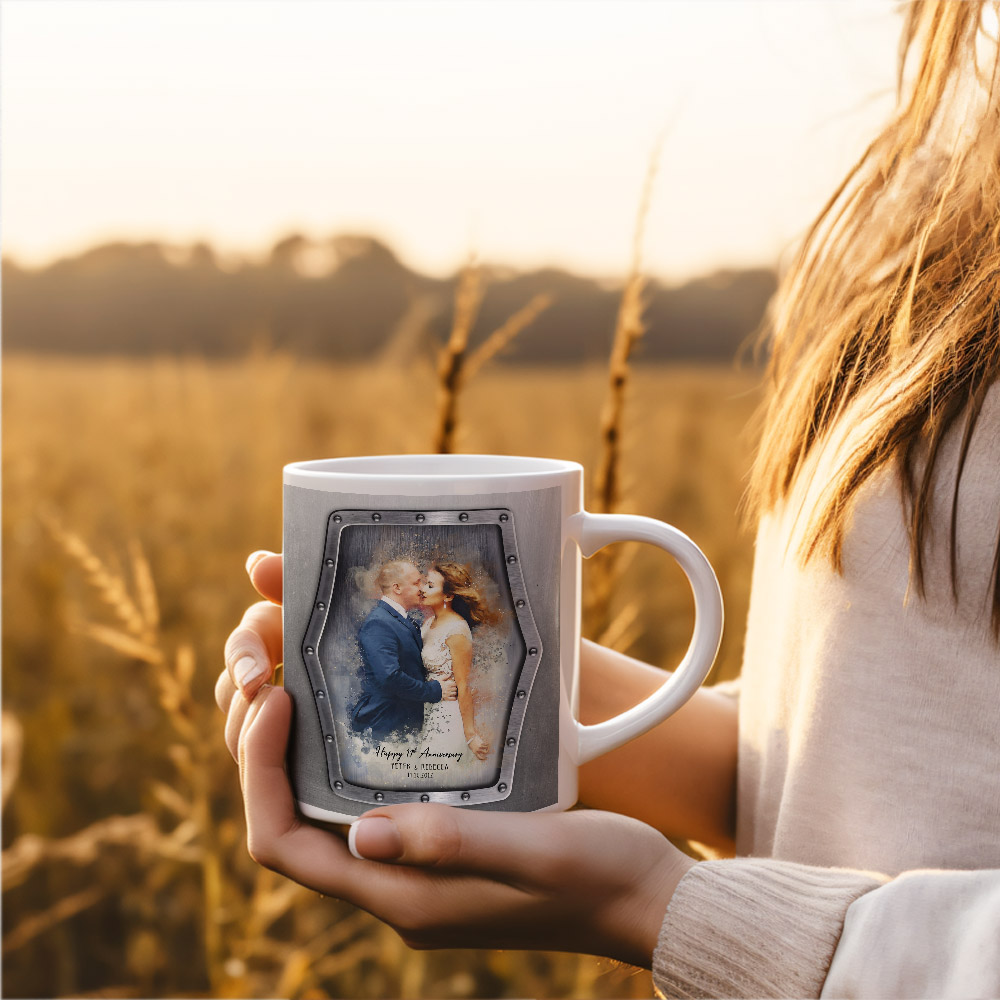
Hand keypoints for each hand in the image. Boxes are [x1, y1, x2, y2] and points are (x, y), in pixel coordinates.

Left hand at [217, 551, 696, 965]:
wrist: (645, 901)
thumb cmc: (600, 873)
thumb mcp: (533, 849)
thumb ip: (451, 842)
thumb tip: (363, 834)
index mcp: (404, 899)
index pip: (285, 845)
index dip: (259, 773)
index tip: (275, 699)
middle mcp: (395, 891)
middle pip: (291, 828)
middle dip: (264, 758)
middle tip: (275, 678)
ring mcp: (413, 875)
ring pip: (321, 817)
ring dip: (297, 758)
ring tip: (303, 686)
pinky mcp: (436, 854)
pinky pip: (362, 809)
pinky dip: (343, 763)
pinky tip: (365, 716)